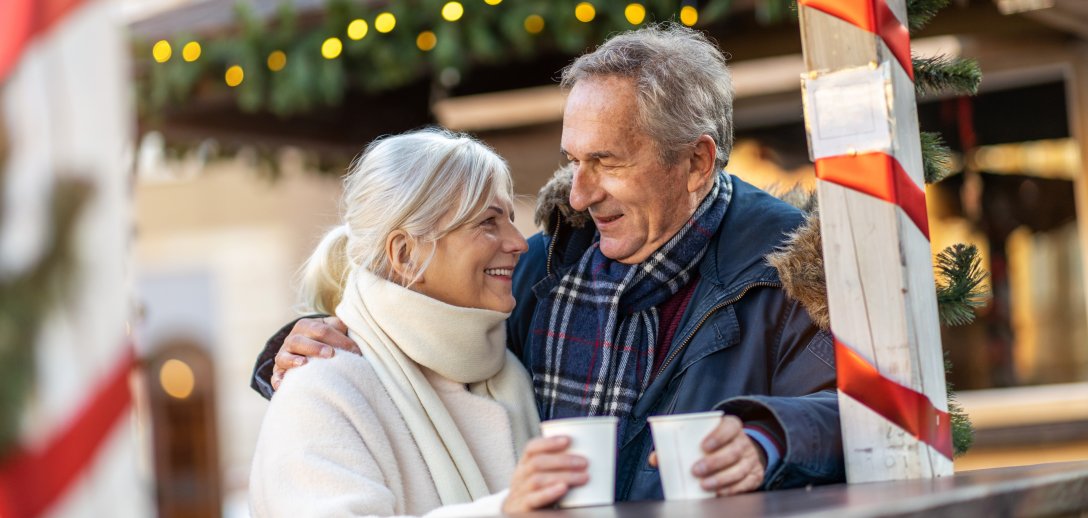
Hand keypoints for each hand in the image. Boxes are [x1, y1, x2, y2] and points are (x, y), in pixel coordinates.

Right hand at [271, 316, 357, 389]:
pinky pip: (276, 375)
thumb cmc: (327, 338)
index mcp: (307, 326)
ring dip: (294, 360)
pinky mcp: (279, 370)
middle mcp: (293, 338)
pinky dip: (278, 380)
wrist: (307, 347)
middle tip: (330, 354)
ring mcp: (284, 354)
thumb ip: (343, 327)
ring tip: (305, 363)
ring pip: (284, 356)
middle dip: (315, 347)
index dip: (339, 340)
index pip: (322, 330)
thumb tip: (358, 328)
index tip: (356, 351)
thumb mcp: (334, 328)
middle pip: (300, 341)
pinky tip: (282, 385)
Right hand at [502, 436, 588, 512]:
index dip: (549, 442)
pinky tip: (563, 489)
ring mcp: (519, 492)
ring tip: (583, 477)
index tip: (568, 440)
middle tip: (584, 462)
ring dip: (563, 476)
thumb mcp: (542, 476)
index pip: (531, 448)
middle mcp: (520, 476)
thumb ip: (557, 466)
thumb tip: (587, 455)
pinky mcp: (523, 508)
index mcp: (524, 464)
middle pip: (537, 463)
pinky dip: (550, 492)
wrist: (518, 514)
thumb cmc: (538, 492)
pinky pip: (534, 499)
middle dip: (563, 461)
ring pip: (538, 480)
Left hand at [647, 416, 765, 495]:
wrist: (739, 451)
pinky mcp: (755, 475)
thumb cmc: (712, 444)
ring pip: (740, 469)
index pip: (729, 426)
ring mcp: (751, 459)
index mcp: (731, 426)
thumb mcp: (699, 438)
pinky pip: (746, 484)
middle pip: (733, 451)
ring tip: (705, 485)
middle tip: (696, 470)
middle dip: (715, 462)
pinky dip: (732, 489)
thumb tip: (655, 459)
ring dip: (721, 479)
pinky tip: (718, 492)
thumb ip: (677, 445)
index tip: (703, 446)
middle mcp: (743, 441)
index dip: (718, 436)